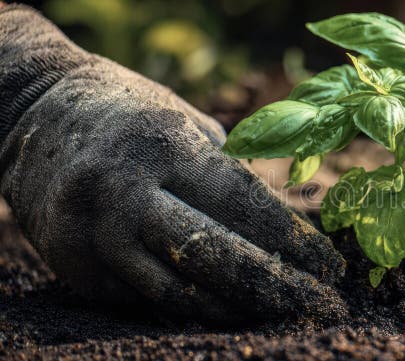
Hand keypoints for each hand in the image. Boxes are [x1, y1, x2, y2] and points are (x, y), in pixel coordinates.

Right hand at [0, 7, 345, 322]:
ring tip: (279, 313)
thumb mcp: (185, 120)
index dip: (294, 242)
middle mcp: (127, 190)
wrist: (37, 115)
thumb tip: (287, 220)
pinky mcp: (75, 265)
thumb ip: (229, 170)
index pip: (244, 204)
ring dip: (237, 308)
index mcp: (167, 145)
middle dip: (277, 287)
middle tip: (319, 306)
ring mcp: (95, 233)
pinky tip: (225, 309)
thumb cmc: (133, 115)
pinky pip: (144, 298)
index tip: (331, 269)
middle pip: (215, 255)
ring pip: (179, 290)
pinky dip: (189, 306)